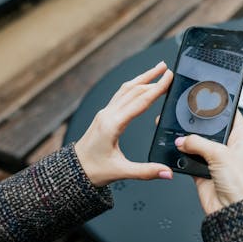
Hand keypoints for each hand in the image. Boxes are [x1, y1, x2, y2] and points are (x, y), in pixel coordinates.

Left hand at [75, 61, 173, 186]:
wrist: (74, 171)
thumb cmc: (93, 170)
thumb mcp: (121, 172)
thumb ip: (146, 172)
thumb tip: (167, 172)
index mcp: (113, 124)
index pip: (140, 101)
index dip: (157, 88)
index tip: (168, 77)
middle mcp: (108, 114)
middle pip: (134, 90)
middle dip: (152, 78)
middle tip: (168, 70)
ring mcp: (105, 113)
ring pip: (126, 89)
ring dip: (143, 78)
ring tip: (157, 69)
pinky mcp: (105, 115)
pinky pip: (121, 95)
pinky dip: (134, 86)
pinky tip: (141, 83)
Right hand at [174, 110, 242, 214]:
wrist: (232, 211)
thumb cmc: (241, 184)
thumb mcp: (221, 154)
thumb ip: (199, 143)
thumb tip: (183, 139)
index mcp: (239, 139)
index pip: (231, 115)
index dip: (222, 106)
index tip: (210, 98)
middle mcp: (227, 148)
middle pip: (209, 129)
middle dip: (198, 125)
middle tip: (186, 116)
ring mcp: (214, 160)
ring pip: (196, 144)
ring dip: (187, 141)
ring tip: (177, 134)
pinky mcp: (201, 172)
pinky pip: (187, 159)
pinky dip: (181, 156)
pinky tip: (176, 152)